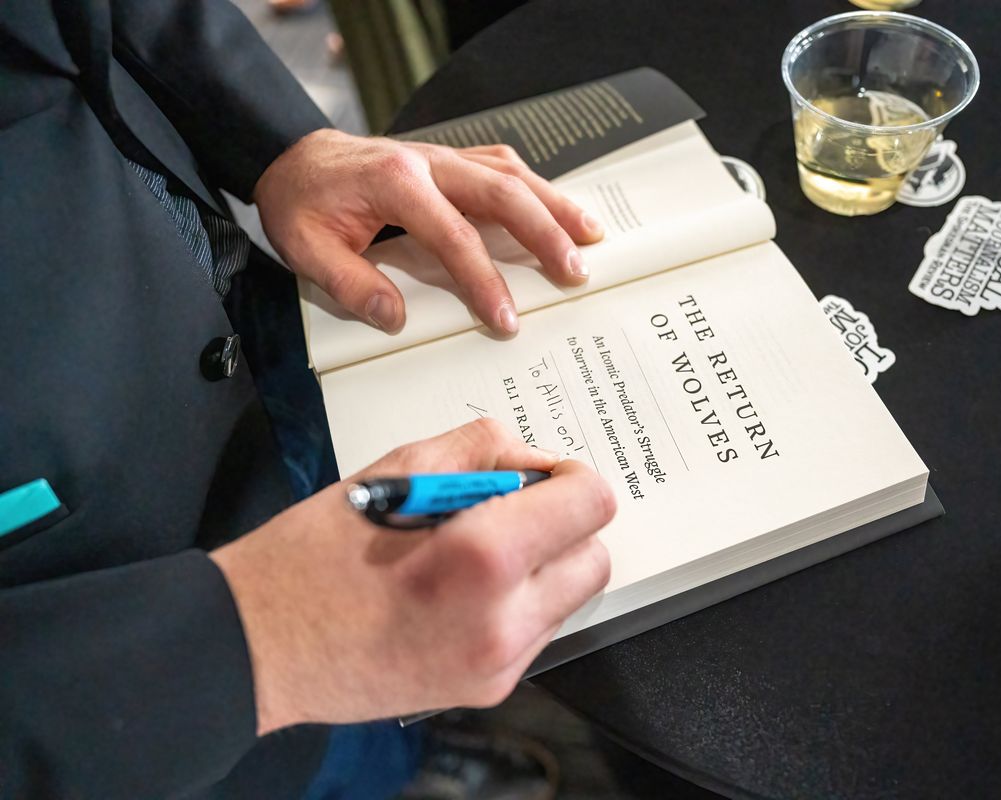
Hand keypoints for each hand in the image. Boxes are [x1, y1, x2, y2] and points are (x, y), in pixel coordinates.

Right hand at [209, 419, 615, 733]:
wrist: (256, 647)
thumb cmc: (311, 557)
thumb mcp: (395, 469)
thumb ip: (481, 451)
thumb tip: (533, 460)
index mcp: (484, 557)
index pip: (591, 504)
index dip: (570, 478)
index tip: (540, 477)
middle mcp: (504, 621)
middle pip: (594, 556)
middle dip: (562, 525)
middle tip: (507, 511)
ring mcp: (499, 664)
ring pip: (571, 597)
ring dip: (544, 565)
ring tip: (477, 552)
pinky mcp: (488, 689)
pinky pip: (538, 631)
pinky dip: (520, 602)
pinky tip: (464, 590)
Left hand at [253, 129, 603, 333]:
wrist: (292, 157)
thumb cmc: (302, 203)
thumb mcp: (307, 250)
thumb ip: (351, 285)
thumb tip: (396, 318)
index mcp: (395, 183)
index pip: (455, 236)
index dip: (485, 281)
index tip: (507, 319)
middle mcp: (429, 162)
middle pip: (503, 194)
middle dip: (545, 234)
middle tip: (576, 272)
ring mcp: (444, 157)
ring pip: (512, 174)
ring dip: (555, 204)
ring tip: (590, 236)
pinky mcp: (450, 160)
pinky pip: (503, 167)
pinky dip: (537, 188)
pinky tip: (558, 208)